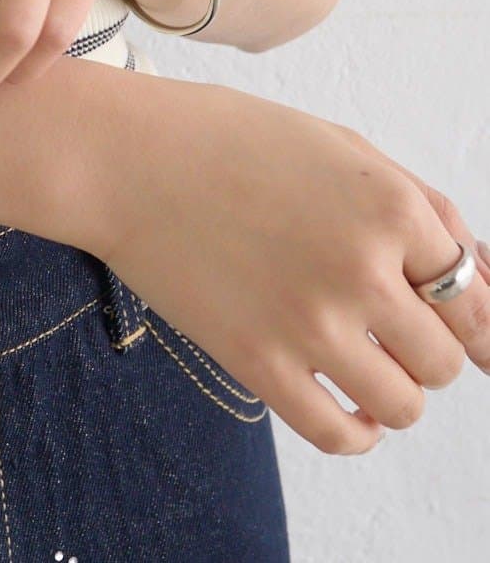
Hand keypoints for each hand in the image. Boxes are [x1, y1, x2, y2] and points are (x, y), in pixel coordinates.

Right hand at [95, 79, 489, 454]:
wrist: (123, 160)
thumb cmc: (225, 141)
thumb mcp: (338, 146)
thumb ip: (420, 207)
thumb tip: (484, 283)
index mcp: (388, 206)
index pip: (471, 294)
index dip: (461, 309)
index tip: (441, 317)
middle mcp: (362, 269)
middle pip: (446, 358)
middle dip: (425, 347)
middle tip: (384, 325)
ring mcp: (310, 323)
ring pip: (405, 403)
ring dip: (395, 390)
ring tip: (360, 360)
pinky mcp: (259, 364)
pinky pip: (340, 434)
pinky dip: (356, 432)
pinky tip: (340, 403)